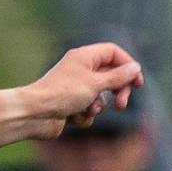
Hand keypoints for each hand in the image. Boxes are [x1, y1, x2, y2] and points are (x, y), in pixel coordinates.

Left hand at [22, 43, 143, 138]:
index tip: (138, 82)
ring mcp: (74, 89)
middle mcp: (79, 70)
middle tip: (121, 104)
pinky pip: (86, 111)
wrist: (33, 115)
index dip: (128, 65)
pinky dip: (83, 116)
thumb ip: (118, 77)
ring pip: (99, 97)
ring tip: (88, 110)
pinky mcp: (68, 106)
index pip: (113, 53)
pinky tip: (71, 117)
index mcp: (84, 57)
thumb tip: (135, 68)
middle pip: (110, 76)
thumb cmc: (62, 94)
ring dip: (97, 106)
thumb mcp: (95, 84)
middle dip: (117, 91)